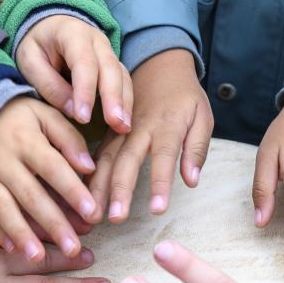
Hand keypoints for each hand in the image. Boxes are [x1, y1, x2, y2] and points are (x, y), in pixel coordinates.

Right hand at [0, 98, 99, 261]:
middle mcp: (3, 160)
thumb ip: (69, 139)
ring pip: (4, 209)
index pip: (53, 168)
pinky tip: (14, 251)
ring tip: (39, 257)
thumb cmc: (21, 118)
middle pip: (30, 195)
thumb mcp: (46, 115)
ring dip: (22, 234)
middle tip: (74, 249)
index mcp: (26, 140)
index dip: (73, 191)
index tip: (93, 214)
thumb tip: (90, 167)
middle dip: (53, 223)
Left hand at [16, 14, 132, 132]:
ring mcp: (108, 51)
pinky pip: (123, 81)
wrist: (49, 27)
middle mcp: (97, 40)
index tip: (83, 117)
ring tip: (124, 127)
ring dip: (124, 103)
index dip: (85, 91)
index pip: (84, 63)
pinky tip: (124, 121)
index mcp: (73, 34)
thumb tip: (72, 110)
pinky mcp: (112, 64)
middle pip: (110, 69)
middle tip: (115, 124)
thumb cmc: (37, 45)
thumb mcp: (30, 61)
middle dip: (113, 98)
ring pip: (121, 76)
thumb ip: (49, 84)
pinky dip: (125, 101)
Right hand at [89, 49, 212, 222]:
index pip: (164, 157)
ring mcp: (120, 130)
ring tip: (93, 213)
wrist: (160, 65)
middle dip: (120, 190)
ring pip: (106, 159)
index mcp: (168, 124)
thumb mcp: (203, 116)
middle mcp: (140, 128)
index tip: (157, 210)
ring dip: (99, 187)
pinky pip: (96, 155)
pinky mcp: (109, 132)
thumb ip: (197, 148)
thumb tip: (191, 181)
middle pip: (127, 160)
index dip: (160, 183)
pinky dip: (87, 174)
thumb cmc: (185, 96)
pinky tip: (80, 195)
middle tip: (116, 217)